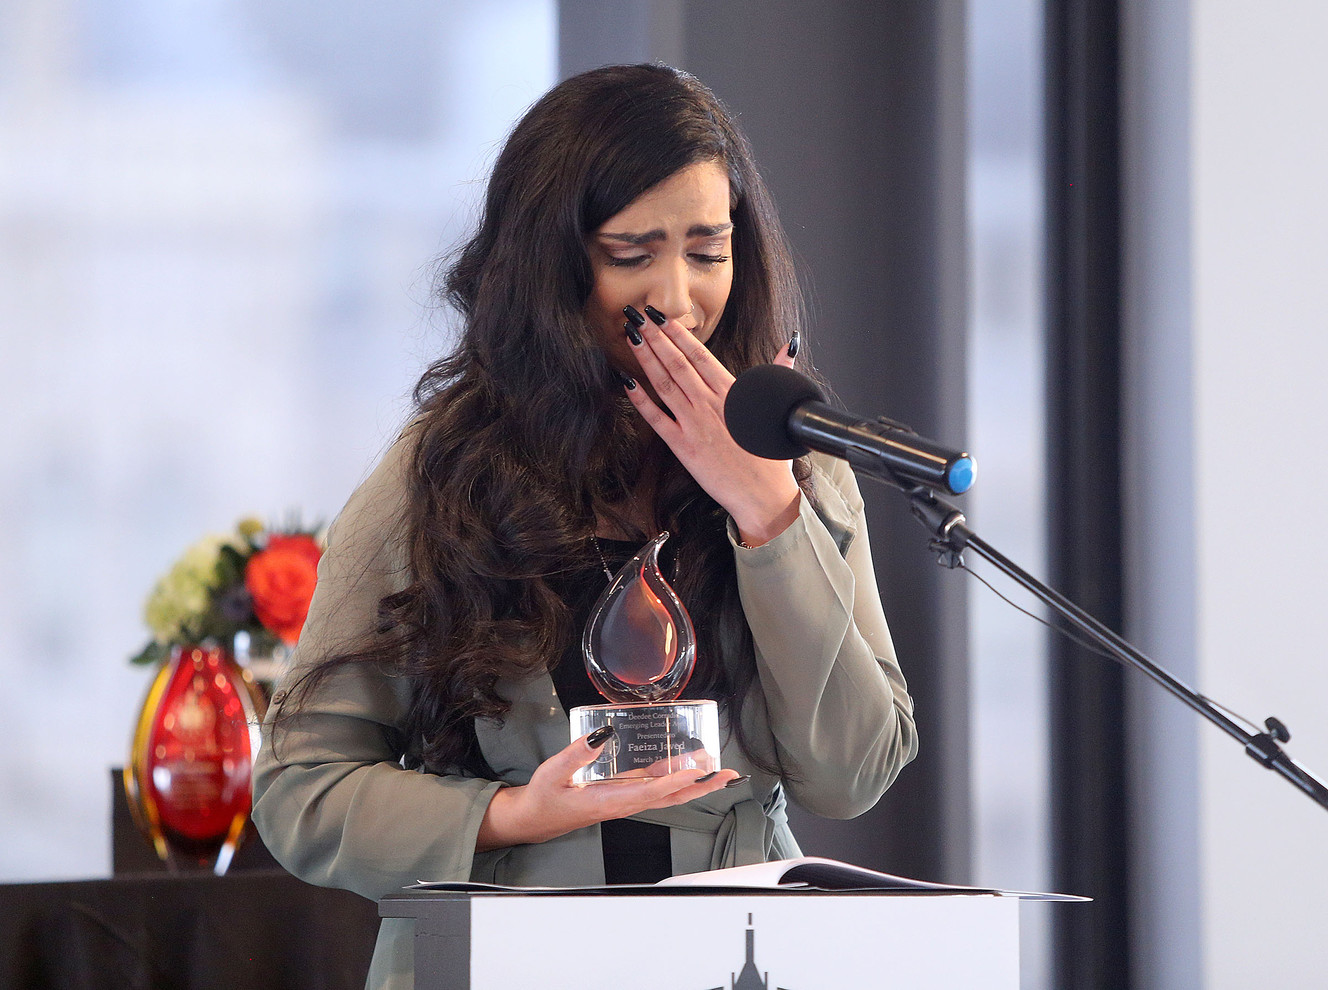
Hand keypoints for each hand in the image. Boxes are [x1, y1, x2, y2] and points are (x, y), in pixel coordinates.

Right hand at [475, 729, 741, 851]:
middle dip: (700, 787)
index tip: (695, 771)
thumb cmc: (545, 797)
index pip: (648, 793)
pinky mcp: (623, 792)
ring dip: (693, 782)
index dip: (674, 782)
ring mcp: (626, 798)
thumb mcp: (554, 772)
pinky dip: (674, 775)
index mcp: (609, 802)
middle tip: (726, 774)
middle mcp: (624, 802)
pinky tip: (685, 763)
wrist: (537, 817)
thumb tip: (602, 735)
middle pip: (670, 797)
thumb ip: (577, 754)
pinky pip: (655, 785)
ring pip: (667, 792)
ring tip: (716, 767)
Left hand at [624, 309, 801, 545]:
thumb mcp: (777, 407)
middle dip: (655, 337)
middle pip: (677, 363)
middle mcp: (710, 404)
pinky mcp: (683, 447)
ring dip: (646, 358)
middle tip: (637, 316)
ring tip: (630, 337)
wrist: (764, 495)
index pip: (700, 355)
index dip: (678, 333)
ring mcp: (694, 424)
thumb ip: (779, 372)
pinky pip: (656, 419)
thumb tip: (790, 345)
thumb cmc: (772, 456)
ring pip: (665, 384)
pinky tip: (627, 383)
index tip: (661, 317)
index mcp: (732, 393)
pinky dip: (640, 401)